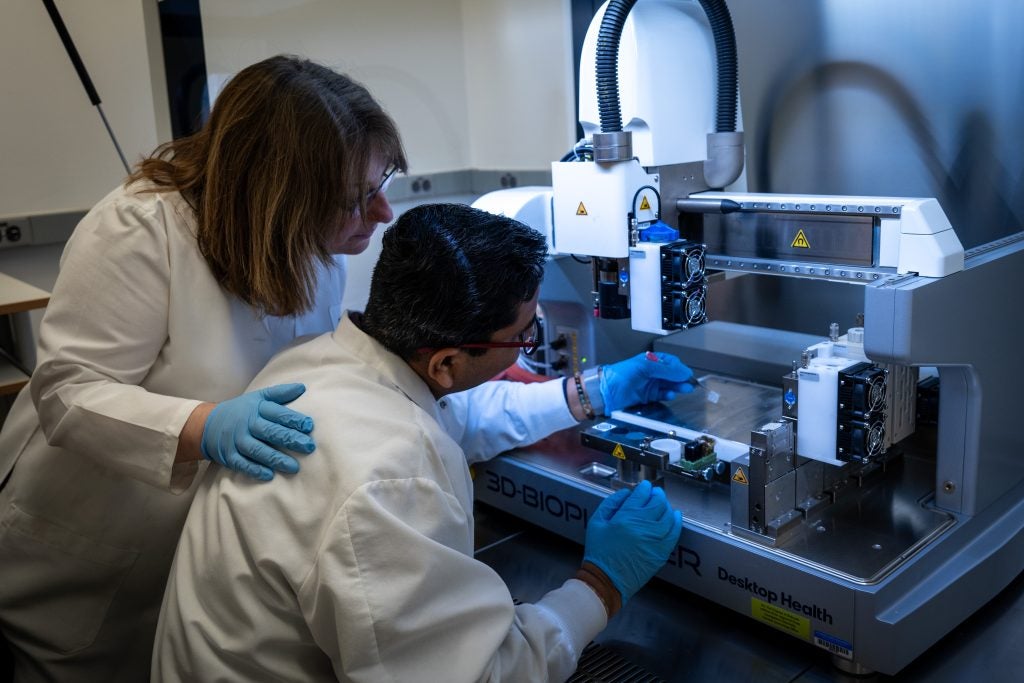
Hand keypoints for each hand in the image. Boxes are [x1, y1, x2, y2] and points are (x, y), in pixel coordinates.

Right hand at [201, 383, 315, 480]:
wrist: (207, 424)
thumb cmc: (241, 411)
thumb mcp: (258, 397)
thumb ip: (280, 393)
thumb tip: (303, 387)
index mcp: (256, 409)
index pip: (278, 413)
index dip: (294, 419)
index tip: (309, 426)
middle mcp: (247, 424)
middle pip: (270, 432)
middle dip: (290, 439)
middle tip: (309, 446)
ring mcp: (237, 441)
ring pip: (258, 450)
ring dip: (276, 459)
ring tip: (294, 467)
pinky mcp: (230, 456)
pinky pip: (243, 464)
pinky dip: (255, 470)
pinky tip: (269, 475)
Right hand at [582, 480, 682, 602]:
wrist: (607, 579)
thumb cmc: (599, 552)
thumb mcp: (597, 522)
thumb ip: (611, 503)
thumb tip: (626, 493)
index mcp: (626, 517)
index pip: (641, 495)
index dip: (644, 488)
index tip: (645, 487)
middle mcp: (644, 527)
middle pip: (658, 503)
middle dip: (657, 495)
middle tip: (655, 493)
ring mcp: (656, 540)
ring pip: (669, 516)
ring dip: (666, 507)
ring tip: (663, 504)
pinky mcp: (662, 553)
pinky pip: (674, 533)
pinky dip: (676, 522)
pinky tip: (674, 517)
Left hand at [599, 351, 693, 412]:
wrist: (606, 392)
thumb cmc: (621, 374)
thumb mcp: (644, 367)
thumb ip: (664, 369)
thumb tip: (684, 372)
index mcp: (651, 361)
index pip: (670, 362)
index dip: (679, 367)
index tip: (685, 373)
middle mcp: (652, 373)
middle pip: (672, 375)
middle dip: (681, 378)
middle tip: (689, 383)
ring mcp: (650, 385)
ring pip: (669, 385)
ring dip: (678, 387)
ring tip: (684, 389)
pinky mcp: (648, 397)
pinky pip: (662, 395)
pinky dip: (668, 395)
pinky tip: (671, 394)